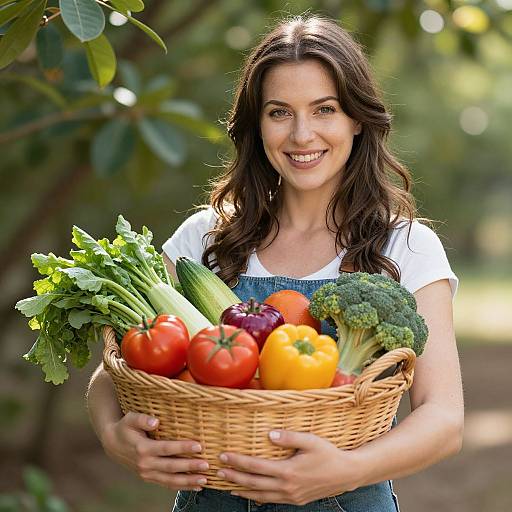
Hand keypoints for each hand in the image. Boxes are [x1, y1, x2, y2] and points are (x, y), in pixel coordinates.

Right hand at [100, 412, 208, 490]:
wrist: (112, 444)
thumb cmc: (125, 427)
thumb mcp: (130, 419)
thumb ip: (142, 419)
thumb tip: (155, 422)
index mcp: (142, 448)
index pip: (166, 449)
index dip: (182, 448)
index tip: (198, 446)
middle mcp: (145, 464)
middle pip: (171, 467)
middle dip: (190, 467)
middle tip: (207, 465)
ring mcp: (147, 473)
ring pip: (170, 480)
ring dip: (188, 481)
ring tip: (204, 480)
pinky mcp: (149, 478)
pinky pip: (167, 484)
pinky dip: (182, 487)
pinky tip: (196, 487)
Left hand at [216, 430, 360, 504]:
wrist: (347, 474)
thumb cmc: (329, 454)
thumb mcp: (311, 441)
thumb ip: (289, 437)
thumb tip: (269, 433)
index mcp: (288, 471)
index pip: (256, 466)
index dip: (238, 461)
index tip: (224, 455)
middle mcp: (286, 487)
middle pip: (253, 483)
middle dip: (234, 476)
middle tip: (217, 471)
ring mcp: (290, 496)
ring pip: (260, 495)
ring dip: (242, 489)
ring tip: (227, 484)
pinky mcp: (295, 500)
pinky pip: (271, 500)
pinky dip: (257, 497)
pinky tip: (250, 493)